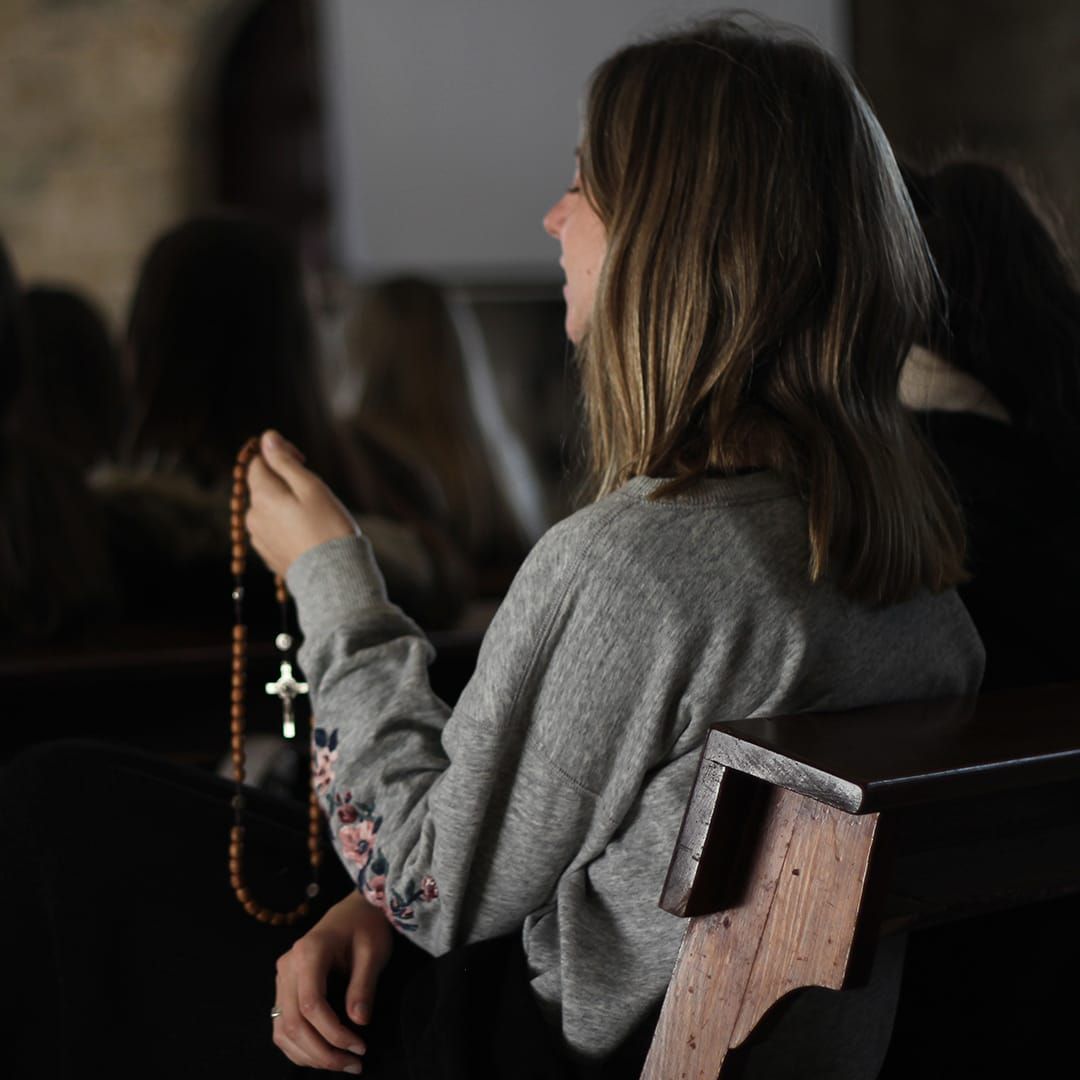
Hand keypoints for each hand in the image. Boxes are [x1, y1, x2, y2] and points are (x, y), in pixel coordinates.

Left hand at [246, 429, 358, 576]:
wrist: (333, 577)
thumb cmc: (328, 527)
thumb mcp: (311, 487)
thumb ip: (285, 461)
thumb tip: (266, 438)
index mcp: (262, 495)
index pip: (257, 461)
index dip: (278, 454)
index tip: (303, 460)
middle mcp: (253, 516)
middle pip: (262, 485)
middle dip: (284, 480)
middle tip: (314, 490)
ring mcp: (258, 537)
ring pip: (268, 508)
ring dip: (285, 503)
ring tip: (313, 515)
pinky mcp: (268, 554)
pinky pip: (273, 529)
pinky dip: (286, 524)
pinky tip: (308, 533)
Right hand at [272, 890, 393, 1072]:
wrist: (354, 910)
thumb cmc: (366, 927)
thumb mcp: (373, 952)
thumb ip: (363, 986)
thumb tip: (358, 1023)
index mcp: (308, 952)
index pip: (311, 1005)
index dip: (333, 1033)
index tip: (360, 1047)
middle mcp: (287, 966)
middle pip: (293, 1023)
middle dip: (322, 1052)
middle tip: (354, 1065)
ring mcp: (282, 978)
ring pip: (283, 1030)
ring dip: (310, 1055)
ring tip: (342, 1064)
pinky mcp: (284, 988)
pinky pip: (283, 1026)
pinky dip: (300, 1047)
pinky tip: (324, 1055)